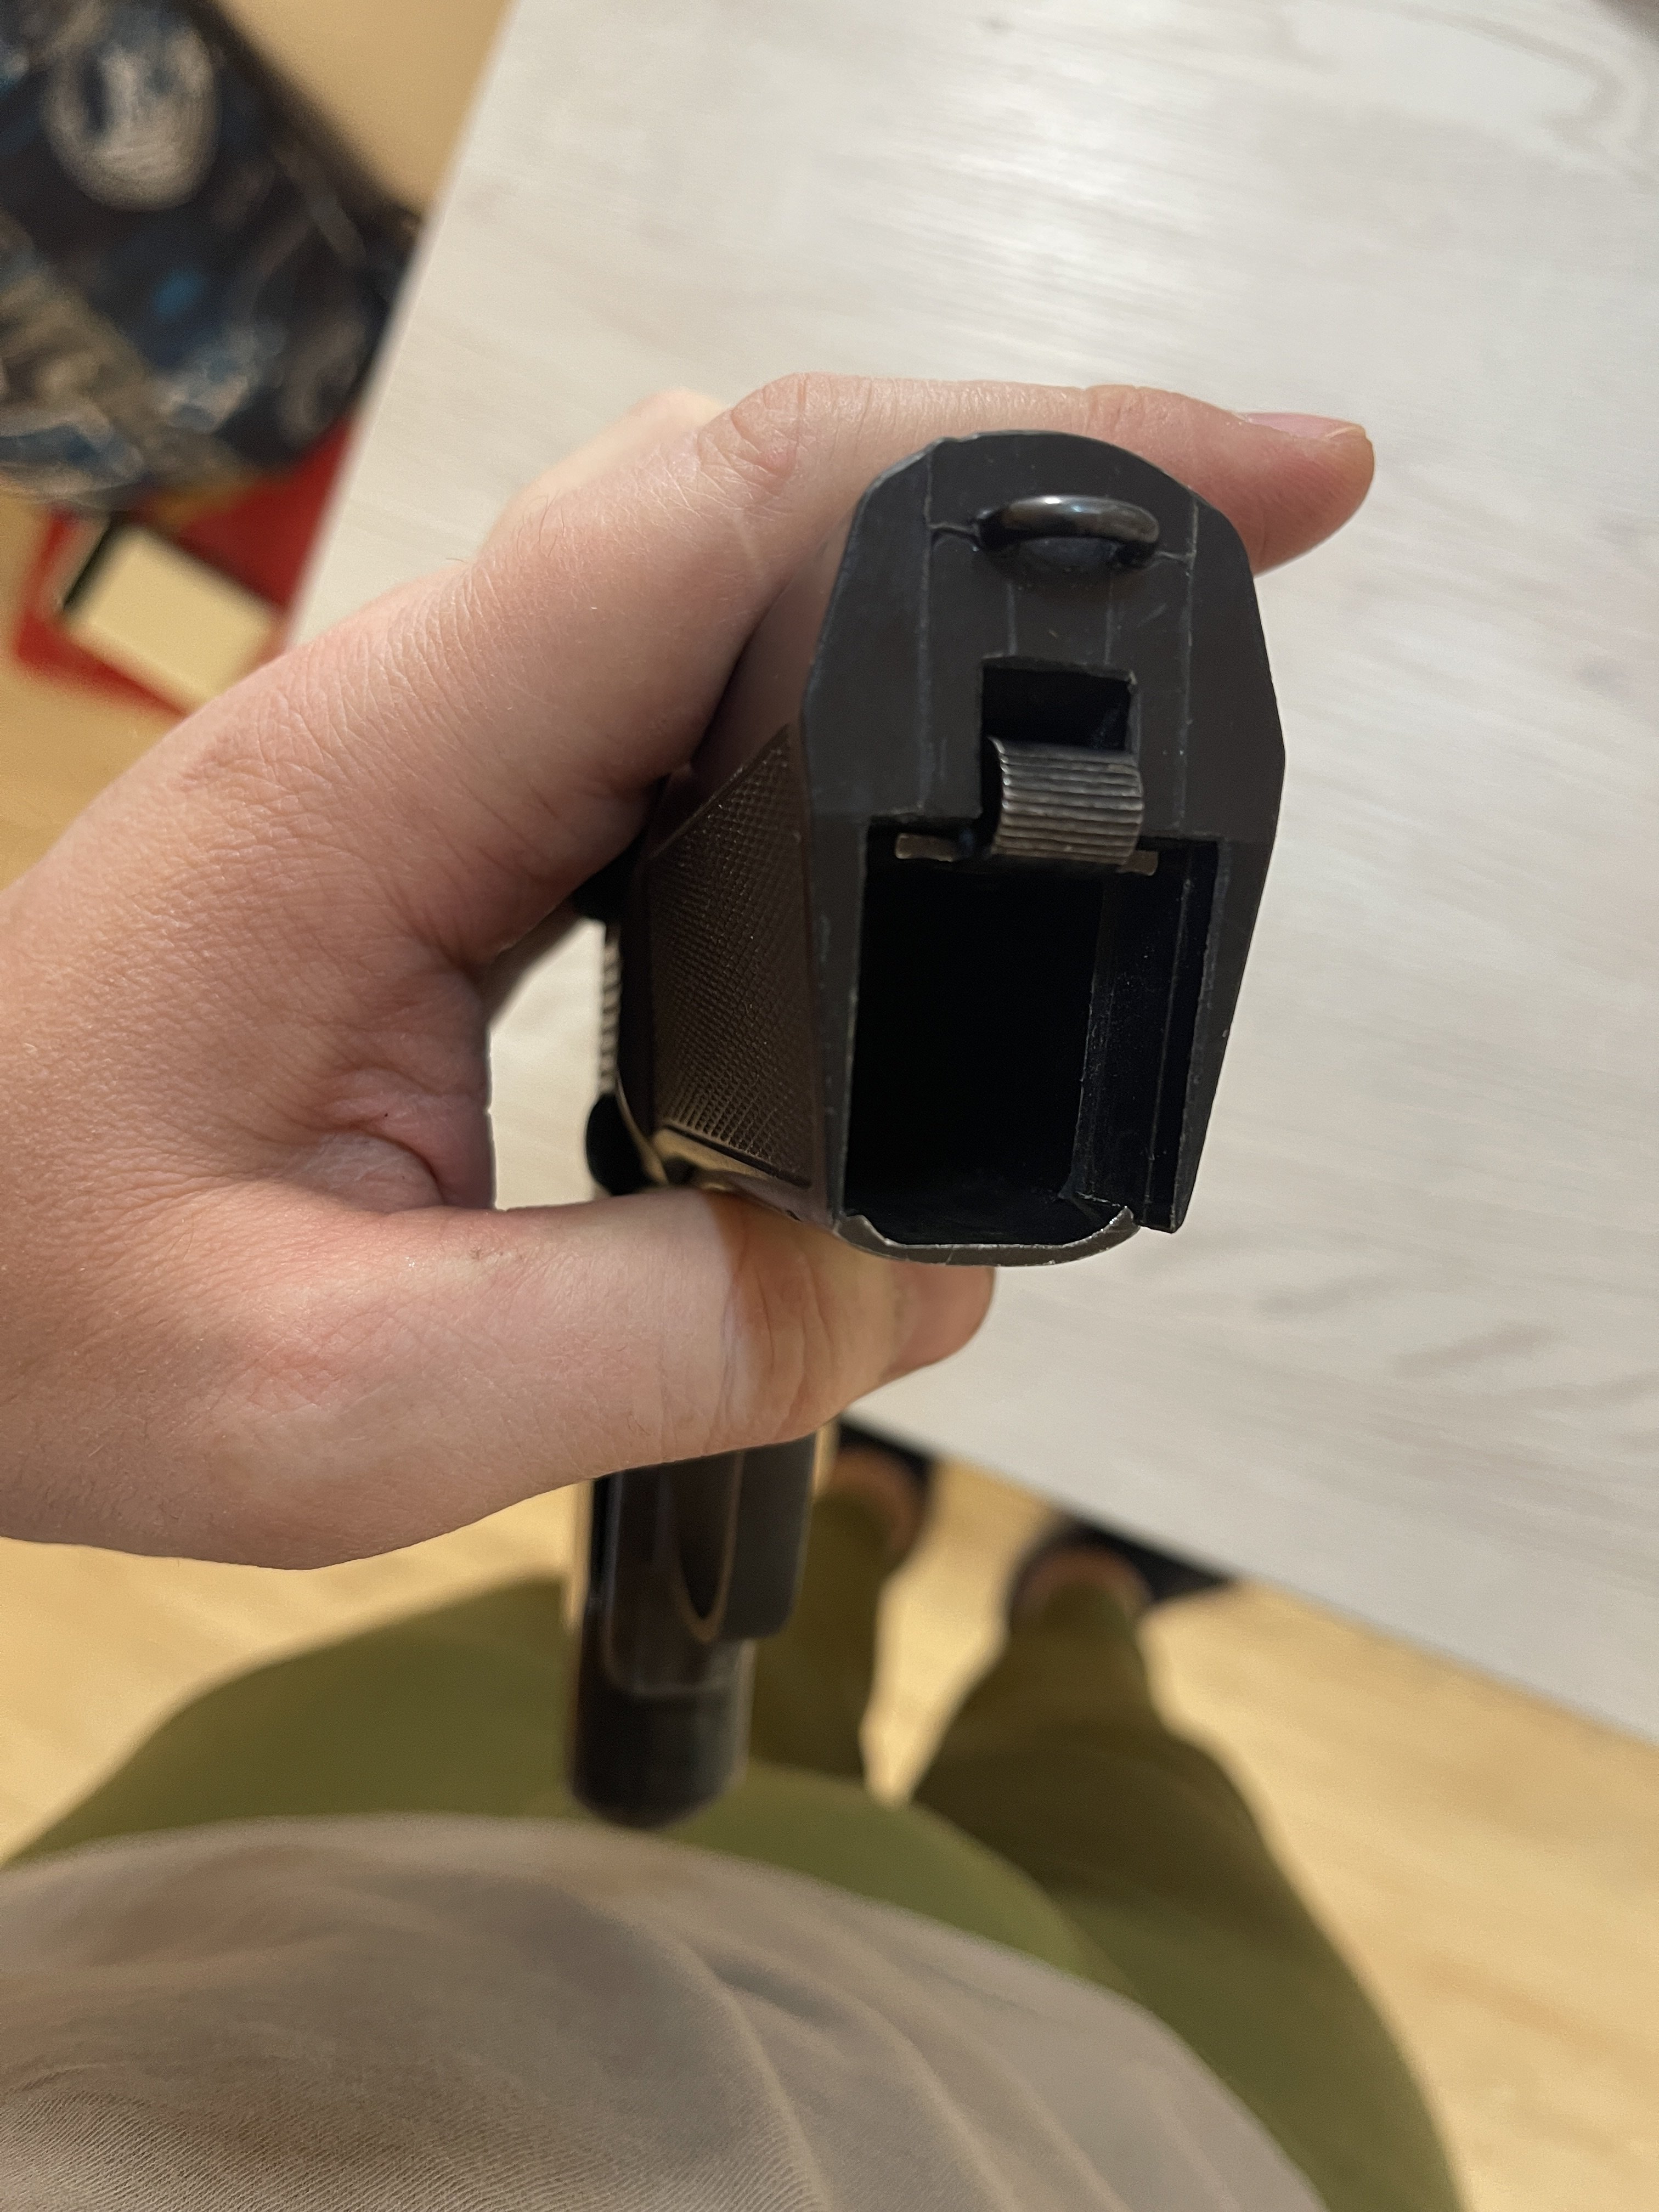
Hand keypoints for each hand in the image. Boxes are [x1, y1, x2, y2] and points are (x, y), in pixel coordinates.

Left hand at [0, 377, 1371, 1563]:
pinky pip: (679, 680)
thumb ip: (672, 1339)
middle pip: (763, 494)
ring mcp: (433, 750)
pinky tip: (928, 742)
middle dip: (1033, 478)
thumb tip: (919, 1280)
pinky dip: (842, 678)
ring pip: (730, 572)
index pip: (729, 515)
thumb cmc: (21, 1310)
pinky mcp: (449, 812)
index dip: (1007, 456)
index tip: (1235, 484)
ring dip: (940, 572)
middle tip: (1255, 524)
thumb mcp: (356, 1400)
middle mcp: (417, 720)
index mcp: (389, 787)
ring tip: (1138, 625)